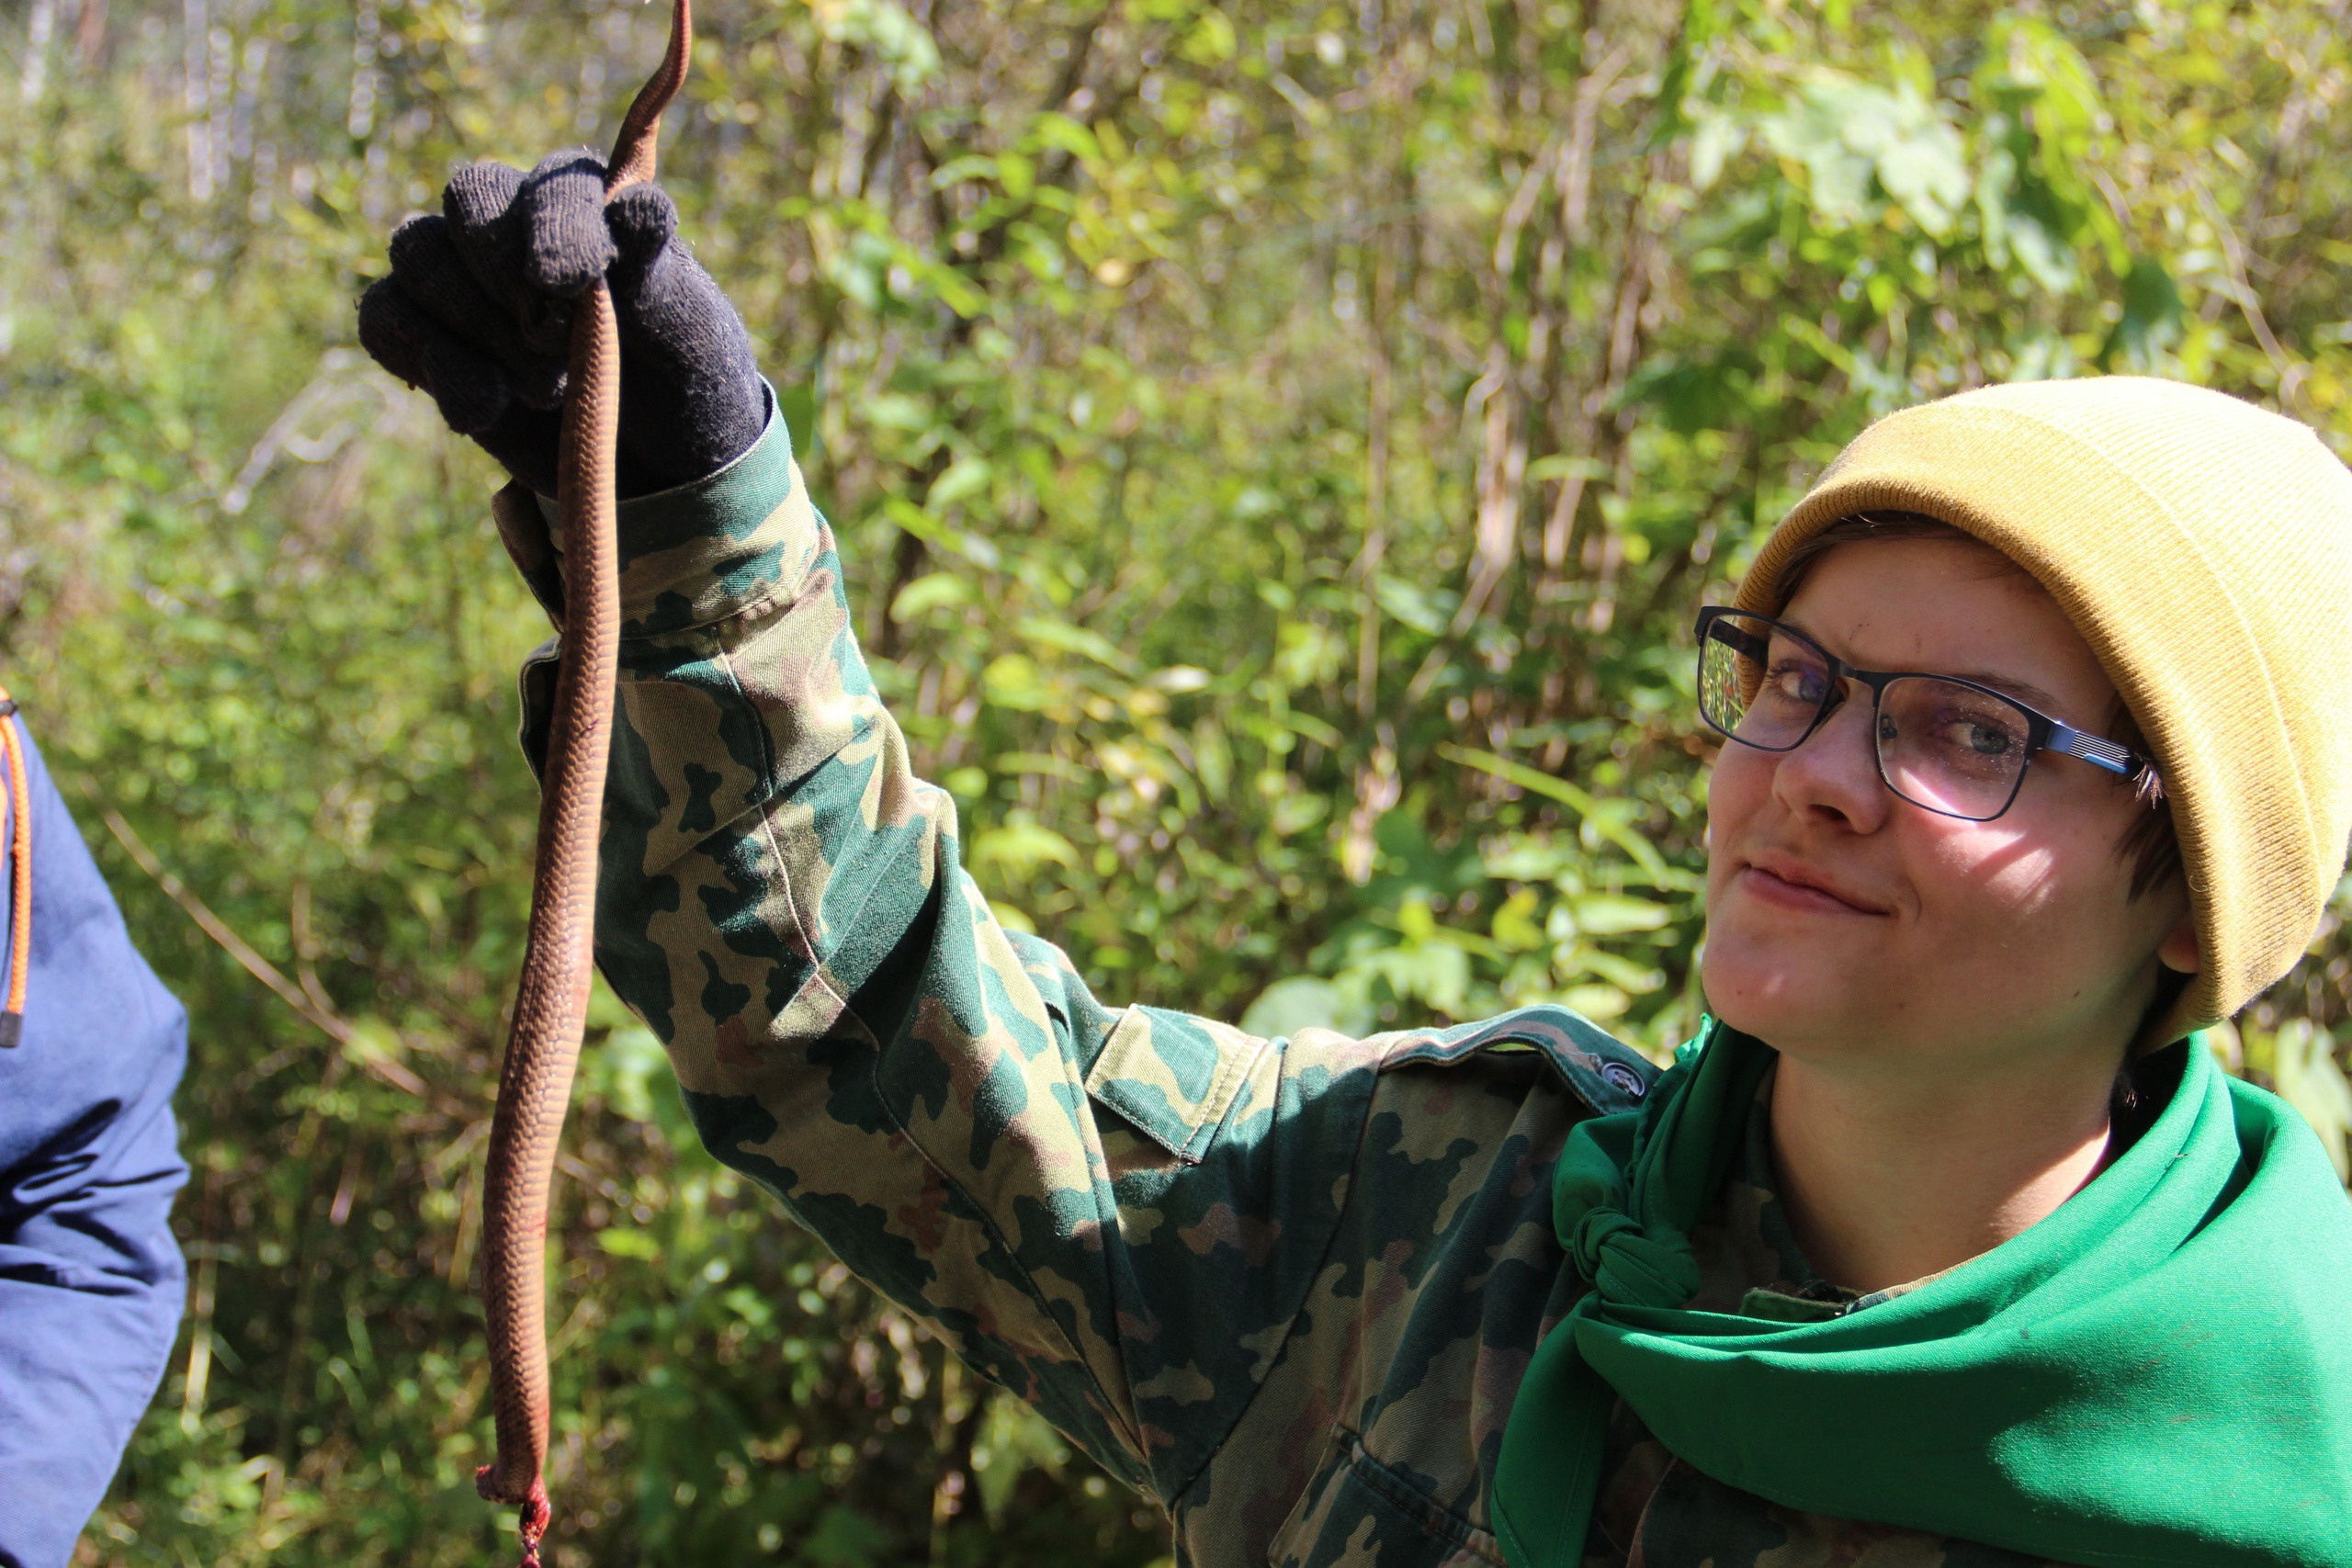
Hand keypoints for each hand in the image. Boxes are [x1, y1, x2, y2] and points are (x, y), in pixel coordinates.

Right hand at [358, 150, 764, 498]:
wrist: (650, 462)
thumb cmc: (679, 378)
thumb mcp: (682, 329)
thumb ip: (651, 269)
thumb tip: (638, 204)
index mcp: (590, 203)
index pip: (552, 182)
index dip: (555, 227)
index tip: (571, 284)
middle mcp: (516, 221)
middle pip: (469, 198)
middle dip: (506, 277)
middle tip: (557, 346)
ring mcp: (463, 275)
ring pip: (417, 251)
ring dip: (475, 326)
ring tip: (545, 391)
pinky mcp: (424, 334)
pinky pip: (385, 317)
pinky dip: (433, 366)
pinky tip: (485, 411)